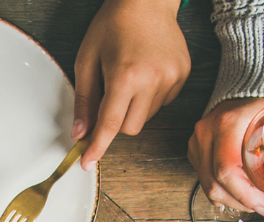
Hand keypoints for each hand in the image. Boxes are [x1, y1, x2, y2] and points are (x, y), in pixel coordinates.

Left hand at [71, 0, 186, 169]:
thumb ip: (84, 99)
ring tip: (129, 75)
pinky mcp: (183, 75)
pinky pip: (163, 102)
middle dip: (116, 121)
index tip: (88, 163)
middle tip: (110, 94)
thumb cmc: (113, 24)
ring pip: (147, 116)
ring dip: (134, 107)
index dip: (97, 147)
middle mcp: (152, 80)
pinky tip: (145, 71)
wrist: (147, 1)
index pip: (109, 125)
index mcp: (125, 75)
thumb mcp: (87, 59)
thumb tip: (80, 132)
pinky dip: (150, 96)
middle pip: (130, 127)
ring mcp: (172, 78)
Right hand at [187, 97, 263, 214]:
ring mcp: (196, 141)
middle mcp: (206, 132)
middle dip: (242, 202)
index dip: (245, 195)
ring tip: (255, 201)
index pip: (227, 170)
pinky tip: (238, 195)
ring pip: (207, 186)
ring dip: (233, 201)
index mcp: (227, 124)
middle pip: (215, 184)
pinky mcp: (194, 149)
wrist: (245, 87)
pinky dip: (222, 192)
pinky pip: (204, 180)